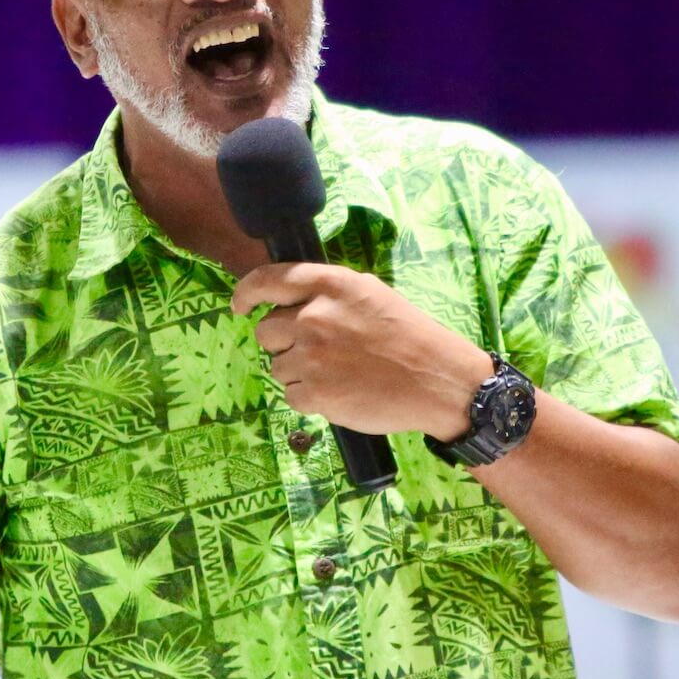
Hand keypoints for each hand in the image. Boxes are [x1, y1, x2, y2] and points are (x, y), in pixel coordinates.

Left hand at [230, 263, 492, 437]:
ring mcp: (311, 356)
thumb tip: (292, 300)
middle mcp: (315, 316)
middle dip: (283, 342)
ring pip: (277, 366)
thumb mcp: (371, 294)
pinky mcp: (314, 393)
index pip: (268, 280)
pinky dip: (310, 399)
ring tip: (338, 374)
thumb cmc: (410, 337)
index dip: (246, 293)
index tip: (240, 305)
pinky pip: (291, 396)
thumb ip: (329, 293)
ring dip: (299, 372)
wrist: (439, 382)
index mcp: (331, 286)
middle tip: (317, 351)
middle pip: (266, 330)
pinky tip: (339, 393)